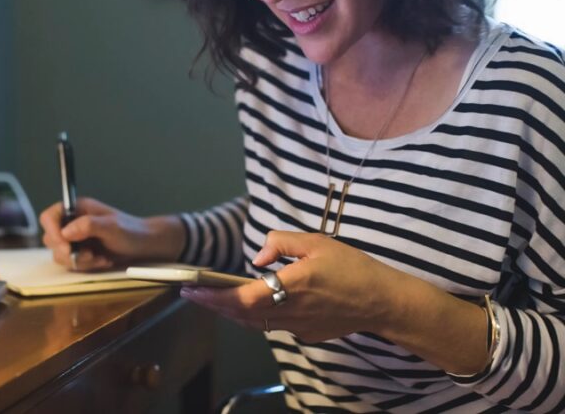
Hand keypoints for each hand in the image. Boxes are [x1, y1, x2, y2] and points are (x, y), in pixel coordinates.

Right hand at [39, 197, 183, 270]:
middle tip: (88, 254)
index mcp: (77, 209)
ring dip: (79, 261)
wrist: (143, 245)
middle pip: (51, 239)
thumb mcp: (111, 226)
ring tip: (99, 258)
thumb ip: (88, 225)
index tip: (65, 244)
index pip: (49, 217)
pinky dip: (86, 266)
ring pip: (59, 254)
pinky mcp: (80, 253)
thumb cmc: (131, 230)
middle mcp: (72, 223)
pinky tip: (102, 261)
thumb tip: (66, 231)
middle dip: (68, 251)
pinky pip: (72, 264)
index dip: (52, 231)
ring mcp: (75, 239)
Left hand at [181, 231, 401, 342]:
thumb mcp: (317, 242)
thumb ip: (281, 242)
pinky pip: (274, 325)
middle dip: (214, 304)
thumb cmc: (352, 268)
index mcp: (292, 286)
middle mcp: (291, 311)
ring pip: (254, 323)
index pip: (242, 297)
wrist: (383, 301)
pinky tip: (252, 302)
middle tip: (193, 293)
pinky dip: (256, 315)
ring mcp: (298, 327)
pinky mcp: (307, 334)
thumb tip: (256, 257)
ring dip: (231, 311)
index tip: (193, 289)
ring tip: (213, 297)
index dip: (215, 296)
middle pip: (241, 314)